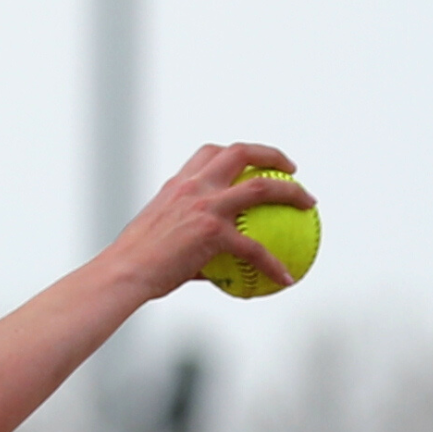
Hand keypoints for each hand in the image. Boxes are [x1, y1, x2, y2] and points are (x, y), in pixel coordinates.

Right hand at [110, 142, 309, 299]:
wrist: (124, 273)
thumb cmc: (135, 267)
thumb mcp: (159, 244)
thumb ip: (187, 247)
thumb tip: (209, 268)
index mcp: (179, 185)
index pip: (210, 154)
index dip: (238, 153)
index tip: (255, 161)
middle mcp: (194, 187)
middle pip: (240, 153)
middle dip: (271, 154)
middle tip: (292, 170)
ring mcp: (205, 206)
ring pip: (261, 187)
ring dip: (291, 191)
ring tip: (309, 203)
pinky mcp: (212, 232)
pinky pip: (255, 248)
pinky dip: (274, 263)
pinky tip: (286, 278)